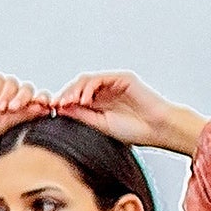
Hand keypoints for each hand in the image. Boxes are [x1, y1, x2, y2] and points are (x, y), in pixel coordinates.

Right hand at [0, 73, 51, 151]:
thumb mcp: (6, 126)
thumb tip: (46, 108)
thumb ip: (24, 115)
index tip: (46, 106)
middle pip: (27, 89)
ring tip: (0, 109)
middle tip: (15, 109)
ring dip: (10, 95)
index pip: (36, 101)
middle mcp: (10, 97)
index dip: (43, 101)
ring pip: (14, 83)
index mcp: (18, 110)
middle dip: (25, 98)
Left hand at [52, 72, 206, 155]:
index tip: (53, 111)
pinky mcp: (122, 78)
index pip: (76, 98)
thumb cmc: (135, 131)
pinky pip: (101, 79)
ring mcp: (113, 84)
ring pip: (87, 81)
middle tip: (57, 105)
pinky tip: (84, 99)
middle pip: (79, 87)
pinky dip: (90, 87)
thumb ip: (83, 116)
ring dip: (75, 90)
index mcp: (99, 104)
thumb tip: (62, 110)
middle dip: (66, 95)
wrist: (157, 129)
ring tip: (69, 102)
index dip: (64, 103)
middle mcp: (105, 92)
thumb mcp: (101, 126)